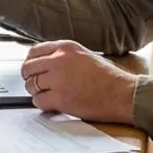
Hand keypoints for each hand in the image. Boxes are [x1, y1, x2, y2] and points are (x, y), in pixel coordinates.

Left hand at [18, 40, 135, 124]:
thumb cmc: (109, 78)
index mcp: (66, 47)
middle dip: (30, 78)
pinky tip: (53, 105)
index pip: (34, 51)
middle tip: (37, 85)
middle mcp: (59, 60)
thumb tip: (43, 64)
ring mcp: (58, 79)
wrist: (123, 94)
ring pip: (31, 85)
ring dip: (36, 92)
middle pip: (28, 68)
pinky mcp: (60, 98)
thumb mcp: (85, 56)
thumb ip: (64, 57)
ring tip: (49, 95)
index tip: (32, 70)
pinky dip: (43, 105)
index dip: (31, 63)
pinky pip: (38, 101)